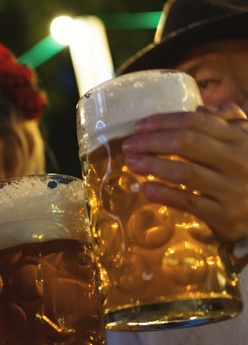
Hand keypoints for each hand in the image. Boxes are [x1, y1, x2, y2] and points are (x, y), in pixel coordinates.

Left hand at [122, 103, 247, 243]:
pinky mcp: (225, 215)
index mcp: (240, 139)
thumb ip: (229, 119)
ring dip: (152, 166)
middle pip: (186, 144)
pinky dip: (164, 194)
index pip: (197, 123)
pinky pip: (189, 202)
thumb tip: (200, 110)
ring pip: (185, 172)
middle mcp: (238, 161)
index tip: (139, 126)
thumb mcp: (246, 141)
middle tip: (128, 145)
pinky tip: (145, 189)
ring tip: (131, 163)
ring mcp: (232, 189)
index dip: (164, 122)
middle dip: (151, 142)